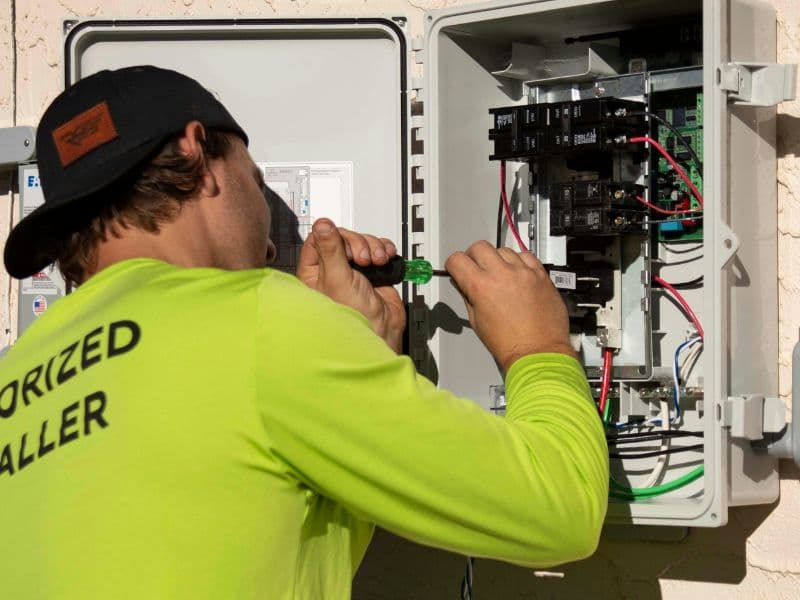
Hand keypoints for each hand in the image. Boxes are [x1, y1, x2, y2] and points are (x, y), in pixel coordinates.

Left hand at [297, 219, 406, 352]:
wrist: (382, 331)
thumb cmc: (353, 317)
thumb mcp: (337, 279)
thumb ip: (330, 249)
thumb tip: (321, 224)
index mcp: (314, 271)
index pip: (319, 238)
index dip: (335, 236)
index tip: (346, 245)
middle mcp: (332, 269)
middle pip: (344, 237)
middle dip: (358, 244)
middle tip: (364, 259)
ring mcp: (353, 270)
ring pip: (362, 242)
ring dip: (373, 247)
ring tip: (377, 262)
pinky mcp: (372, 271)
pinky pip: (377, 249)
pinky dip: (384, 250)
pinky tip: (386, 259)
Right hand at [445, 241, 574, 373]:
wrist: (537, 352)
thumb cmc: (509, 344)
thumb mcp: (477, 321)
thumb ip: (468, 297)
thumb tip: (464, 284)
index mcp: (481, 287)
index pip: (457, 260)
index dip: (454, 264)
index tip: (457, 268)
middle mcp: (502, 275)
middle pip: (479, 247)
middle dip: (473, 256)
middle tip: (476, 267)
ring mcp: (524, 273)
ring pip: (504, 249)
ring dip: (498, 259)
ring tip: (501, 275)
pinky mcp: (541, 275)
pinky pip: (527, 256)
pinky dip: (519, 262)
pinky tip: (518, 273)